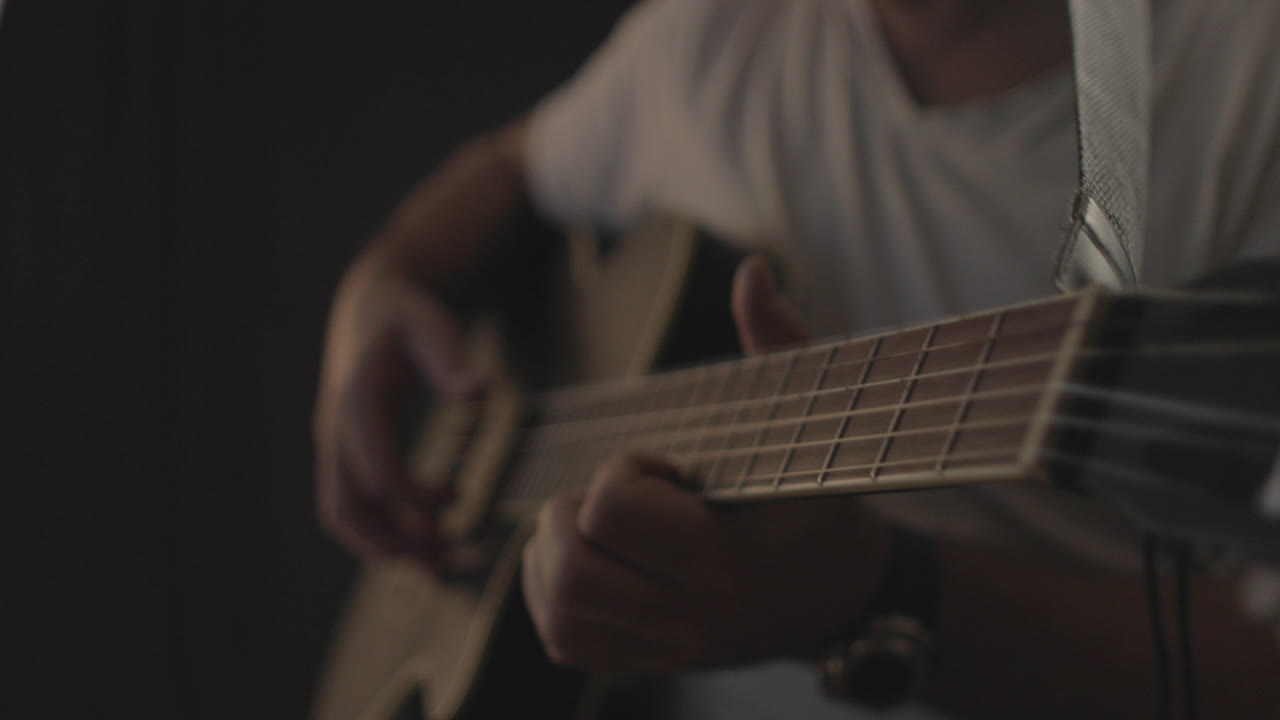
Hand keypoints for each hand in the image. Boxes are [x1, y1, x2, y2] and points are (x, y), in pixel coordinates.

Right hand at [314, 249, 481, 572]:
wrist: (369, 305)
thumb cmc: (406, 314)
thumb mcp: (431, 324)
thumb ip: (451, 358)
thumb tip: (478, 393)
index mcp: (356, 402)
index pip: (376, 467)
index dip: (410, 499)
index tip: (452, 511)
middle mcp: (336, 431)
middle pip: (347, 507)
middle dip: (392, 543)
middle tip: (446, 563)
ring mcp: (337, 446)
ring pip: (347, 515)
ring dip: (389, 548)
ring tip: (444, 567)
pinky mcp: (347, 455)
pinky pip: (357, 506)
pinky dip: (388, 531)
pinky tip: (433, 538)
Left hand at [521, 256, 891, 671]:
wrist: (847, 601)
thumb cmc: (825, 505)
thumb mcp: (819, 425)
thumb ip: (781, 345)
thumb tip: (752, 272)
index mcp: (732, 559)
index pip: (616, 514)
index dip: (624, 473)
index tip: (667, 468)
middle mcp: (696, 616)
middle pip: (573, 570)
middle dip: (571, 515)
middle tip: (612, 496)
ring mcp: (670, 649)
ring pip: (559, 612)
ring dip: (552, 556)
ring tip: (595, 526)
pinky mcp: (651, 664)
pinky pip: (565, 641)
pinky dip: (551, 596)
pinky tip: (588, 560)